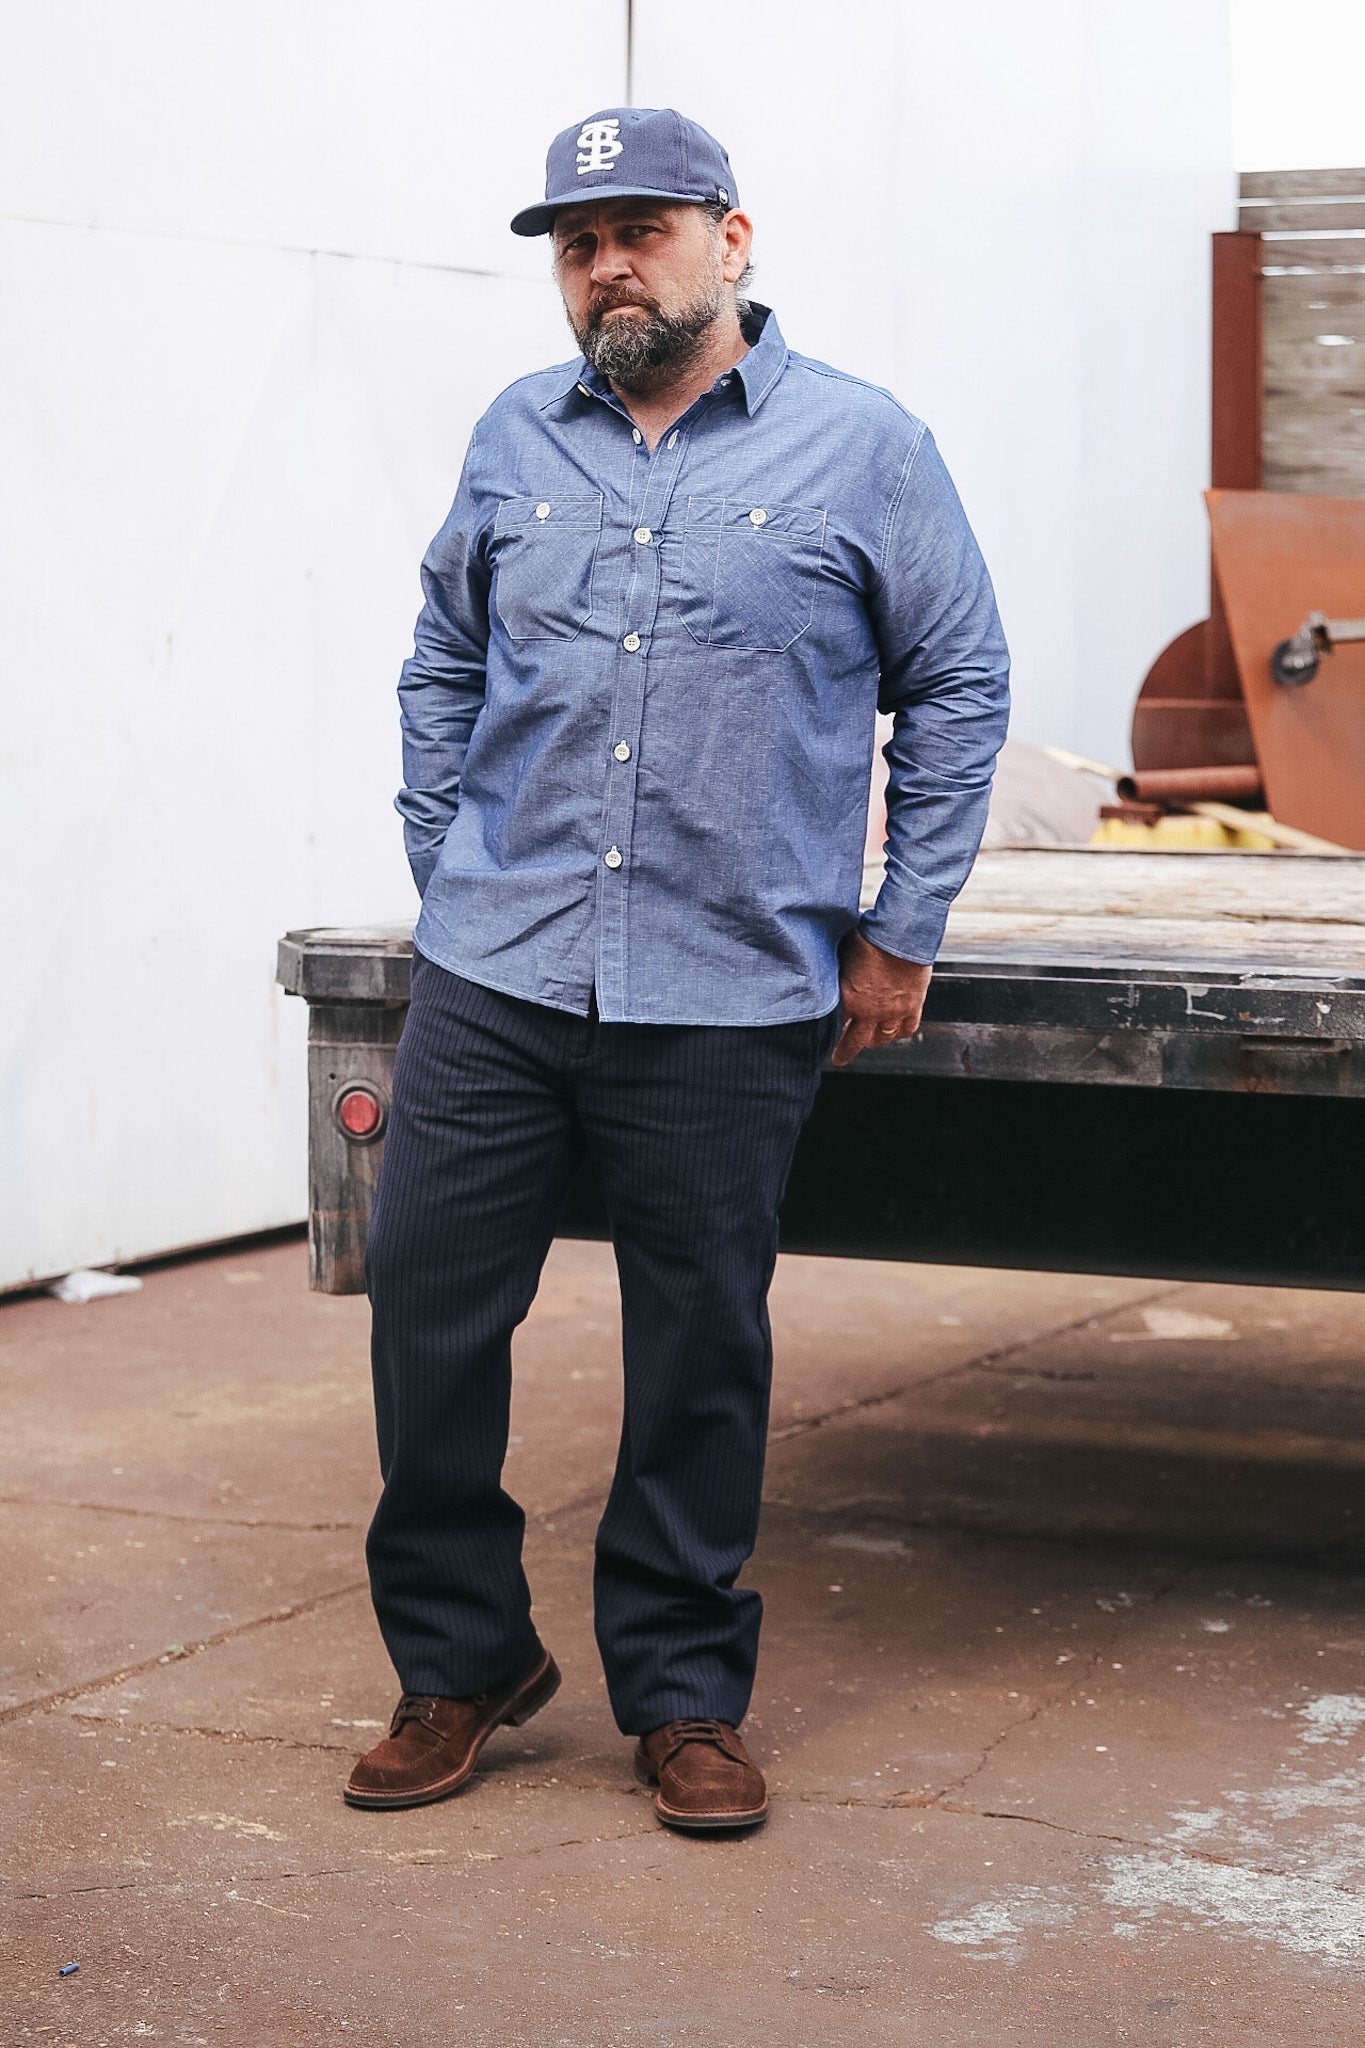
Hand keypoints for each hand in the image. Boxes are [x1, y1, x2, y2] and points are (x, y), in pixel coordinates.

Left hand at [831, 930, 931, 1067]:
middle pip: (855, 1041)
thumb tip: (824, 966)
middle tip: (839, 1058)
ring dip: (874, 1041)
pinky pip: (906, 1028)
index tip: (822, 1036)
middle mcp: (869, 1011)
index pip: (833, 1025)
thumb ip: (835, 968)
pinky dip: (900, 1032)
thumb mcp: (842, 953)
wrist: (902, 935)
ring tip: (869, 1042)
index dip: (828, 1032)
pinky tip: (896, 1031)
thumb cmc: (870, 937)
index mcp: (848, 998)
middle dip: (845, 1051)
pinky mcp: (912, 1005)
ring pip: (882, 1038)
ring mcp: (892, 1011)